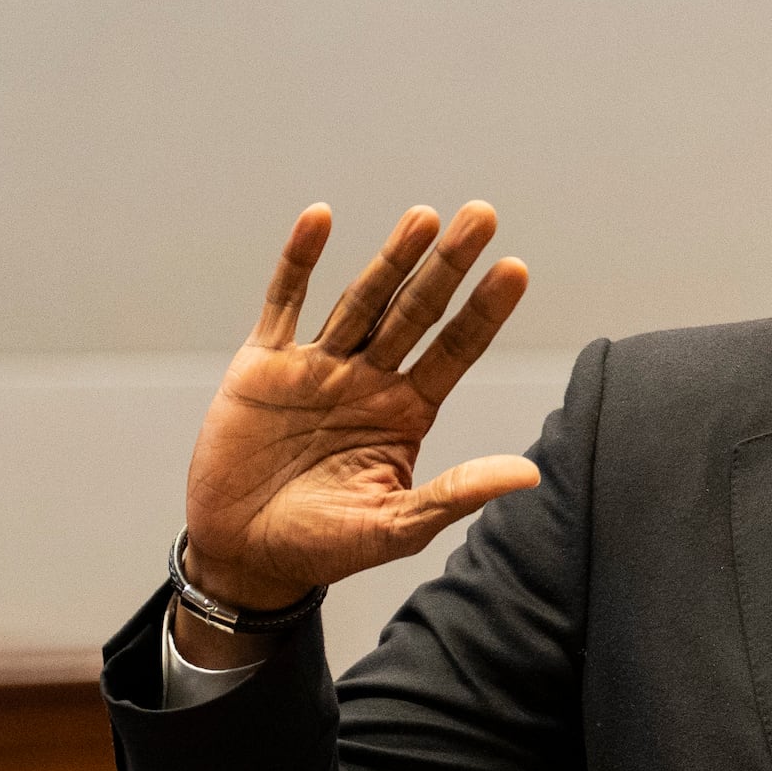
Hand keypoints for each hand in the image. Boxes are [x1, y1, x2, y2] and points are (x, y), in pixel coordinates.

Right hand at [180, 202, 538, 616]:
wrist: (242, 556)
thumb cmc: (323, 549)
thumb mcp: (396, 526)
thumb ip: (457, 493)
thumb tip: (529, 474)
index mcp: (405, 413)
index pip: (455, 350)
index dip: (484, 311)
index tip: (515, 269)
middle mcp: (367, 380)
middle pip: (416, 311)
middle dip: (448, 265)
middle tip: (483, 215)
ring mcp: (317, 366)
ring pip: (360, 299)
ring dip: (391, 258)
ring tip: (425, 217)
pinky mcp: (264, 364)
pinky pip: (284, 302)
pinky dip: (299, 262)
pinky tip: (320, 218)